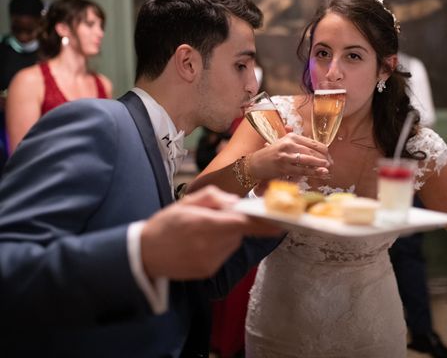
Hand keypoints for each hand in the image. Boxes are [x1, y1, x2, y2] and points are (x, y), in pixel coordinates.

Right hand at [141, 186, 280, 279]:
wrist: (143, 255)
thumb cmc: (165, 224)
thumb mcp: (186, 203)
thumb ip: (213, 197)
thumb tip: (234, 202)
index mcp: (204, 224)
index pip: (241, 224)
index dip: (263, 224)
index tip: (281, 223)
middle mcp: (209, 245)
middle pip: (238, 232)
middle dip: (234, 223)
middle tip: (216, 218)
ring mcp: (210, 261)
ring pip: (232, 243)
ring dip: (226, 235)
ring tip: (202, 232)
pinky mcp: (208, 271)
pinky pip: (223, 255)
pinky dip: (218, 247)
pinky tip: (199, 244)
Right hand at [248, 132, 330, 179]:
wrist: (255, 163)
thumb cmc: (271, 154)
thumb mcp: (283, 142)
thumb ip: (298, 142)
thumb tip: (316, 147)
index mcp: (291, 137)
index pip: (312, 143)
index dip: (323, 150)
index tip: (328, 155)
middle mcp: (289, 144)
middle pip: (312, 151)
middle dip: (323, 158)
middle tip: (330, 164)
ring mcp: (286, 156)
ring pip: (308, 160)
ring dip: (319, 165)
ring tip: (327, 168)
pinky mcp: (283, 168)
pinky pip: (301, 171)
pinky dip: (311, 172)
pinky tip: (318, 174)